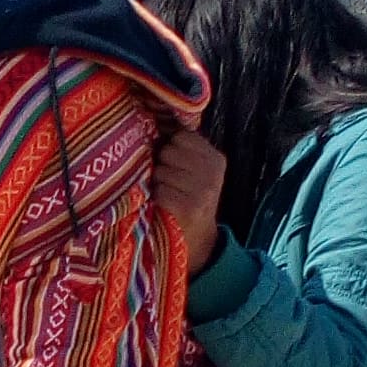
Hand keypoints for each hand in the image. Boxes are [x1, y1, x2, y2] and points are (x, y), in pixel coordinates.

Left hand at [154, 126, 227, 274]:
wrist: (197, 241)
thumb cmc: (189, 199)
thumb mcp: (196, 172)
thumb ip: (183, 150)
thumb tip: (151, 125)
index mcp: (215, 159)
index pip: (180, 136)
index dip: (170, 149)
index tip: (173, 165)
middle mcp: (213, 172)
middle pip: (167, 152)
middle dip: (162, 166)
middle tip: (169, 183)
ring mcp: (203, 190)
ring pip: (160, 171)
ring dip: (156, 184)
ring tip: (167, 195)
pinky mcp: (189, 208)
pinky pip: (159, 191)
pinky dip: (156, 199)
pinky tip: (164, 206)